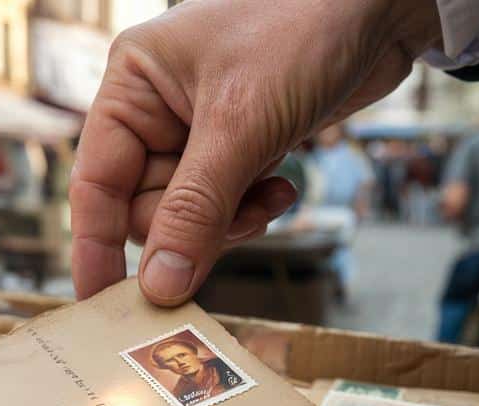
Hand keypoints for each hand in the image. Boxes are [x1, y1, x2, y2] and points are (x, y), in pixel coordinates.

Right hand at [71, 0, 441, 304]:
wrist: (384, 6)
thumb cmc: (302, 32)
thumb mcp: (239, 127)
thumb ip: (195, 213)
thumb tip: (159, 286)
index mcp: (132, 85)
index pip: (96, 183)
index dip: (95, 247)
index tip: (100, 303)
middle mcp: (156, 109)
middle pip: (145, 209)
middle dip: (190, 229)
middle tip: (236, 223)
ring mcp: (199, 130)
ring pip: (189, 216)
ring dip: (229, 221)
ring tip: (270, 196)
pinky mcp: (240, 145)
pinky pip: (226, 205)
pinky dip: (253, 206)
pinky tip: (283, 184)